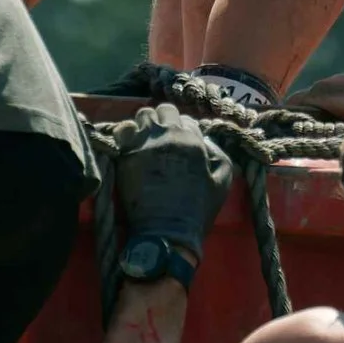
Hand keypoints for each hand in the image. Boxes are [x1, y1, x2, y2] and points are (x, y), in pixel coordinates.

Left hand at [112, 103, 234, 257]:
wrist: (165, 232)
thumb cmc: (196, 211)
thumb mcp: (222, 182)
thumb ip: (219, 155)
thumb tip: (205, 142)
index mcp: (193, 141)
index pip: (187, 120)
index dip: (185, 131)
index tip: (181, 143)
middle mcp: (168, 134)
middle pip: (164, 110)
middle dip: (164, 120)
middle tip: (162, 137)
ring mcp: (144, 142)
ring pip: (142, 115)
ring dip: (145, 125)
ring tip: (145, 140)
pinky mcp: (124, 154)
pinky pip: (121, 130)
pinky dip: (125, 134)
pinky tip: (129, 146)